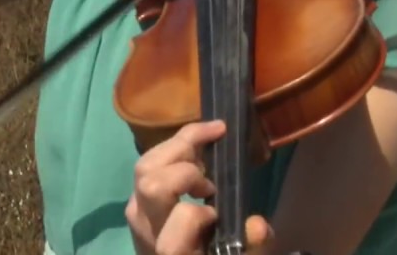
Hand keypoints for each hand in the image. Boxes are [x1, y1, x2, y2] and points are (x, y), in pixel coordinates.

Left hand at [126, 120, 273, 254]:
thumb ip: (249, 247)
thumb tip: (259, 225)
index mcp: (171, 247)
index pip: (182, 217)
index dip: (202, 211)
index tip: (216, 215)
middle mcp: (147, 225)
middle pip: (152, 183)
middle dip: (186, 168)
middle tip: (211, 172)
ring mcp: (137, 209)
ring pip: (145, 165)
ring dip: (177, 151)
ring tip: (204, 157)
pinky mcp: (136, 198)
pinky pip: (147, 166)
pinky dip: (171, 152)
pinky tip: (194, 156)